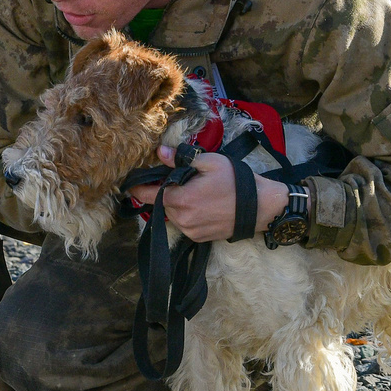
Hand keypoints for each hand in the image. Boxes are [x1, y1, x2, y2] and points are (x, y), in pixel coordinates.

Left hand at [139, 145, 286, 242]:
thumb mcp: (208, 162)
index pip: (147, 196)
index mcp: (179, 199)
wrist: (260, 206)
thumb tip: (160, 152)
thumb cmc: (235, 181)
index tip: (130, 183)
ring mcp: (190, 230)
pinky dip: (187, 215)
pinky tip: (202, 205)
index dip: (137, 188)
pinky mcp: (198, 238)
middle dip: (164, 193)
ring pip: (172, 215)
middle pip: (161, 204)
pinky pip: (184, 224)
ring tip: (195, 193)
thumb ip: (180, 159)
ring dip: (176, 204)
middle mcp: (181, 219)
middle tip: (179, 181)